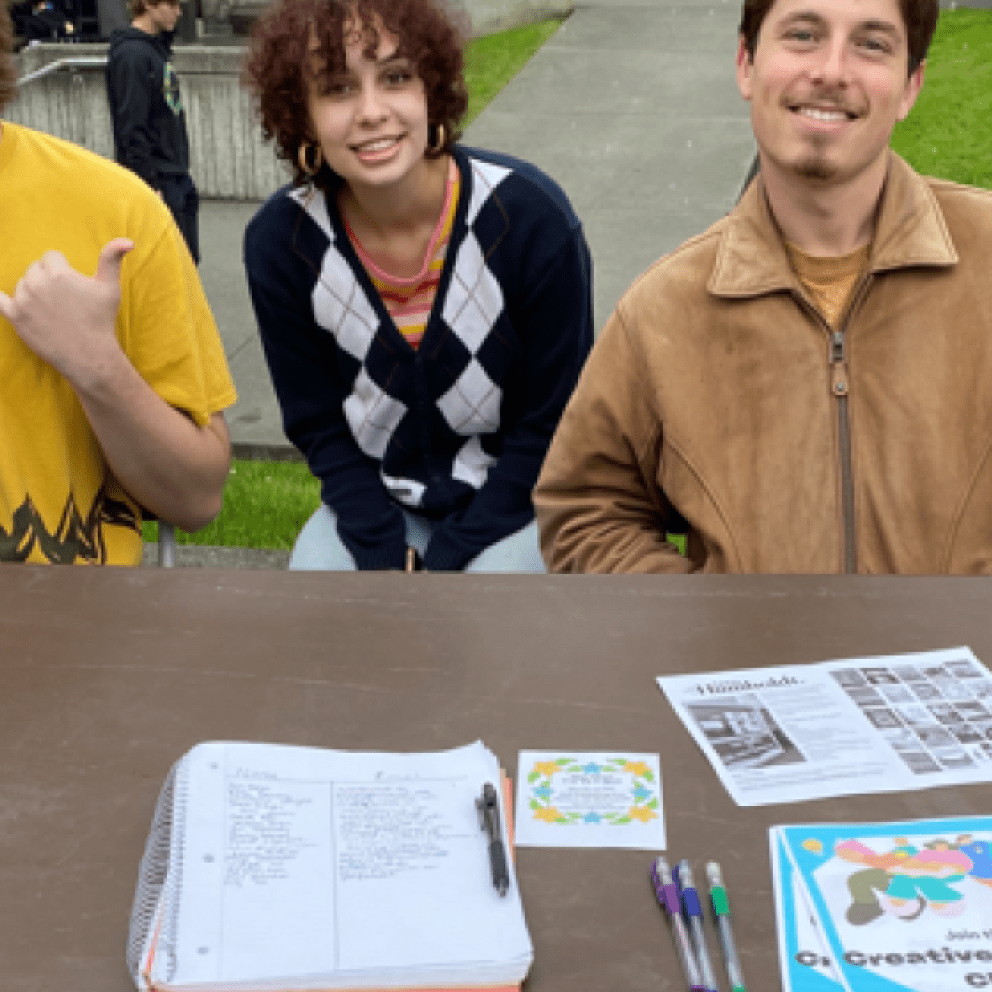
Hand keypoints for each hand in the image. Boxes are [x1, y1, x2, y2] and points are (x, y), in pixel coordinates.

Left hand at [0, 238, 133, 386]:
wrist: (89, 355)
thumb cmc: (101, 320)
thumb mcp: (110, 287)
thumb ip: (112, 259)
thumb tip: (128, 241)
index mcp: (58, 272)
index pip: (51, 257)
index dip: (63, 268)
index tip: (72, 285)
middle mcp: (37, 282)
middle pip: (35, 268)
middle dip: (47, 279)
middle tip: (64, 299)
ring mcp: (23, 299)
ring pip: (22, 283)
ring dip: (33, 291)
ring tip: (52, 309)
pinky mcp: (14, 316)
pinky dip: (0, 297)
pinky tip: (2, 297)